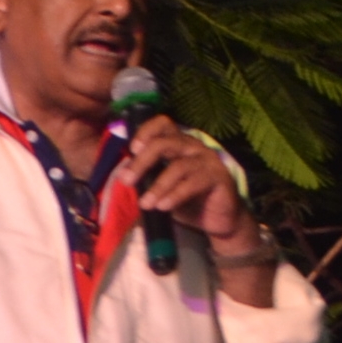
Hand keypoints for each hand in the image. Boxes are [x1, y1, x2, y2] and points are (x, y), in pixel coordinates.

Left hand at [115, 115, 251, 241]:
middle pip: (165, 143)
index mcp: (178, 144)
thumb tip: (122, 175)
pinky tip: (163, 206)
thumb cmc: (185, 199)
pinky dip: (176, 194)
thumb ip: (146, 178)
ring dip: (158, 186)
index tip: (132, 149)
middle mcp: (193, 147)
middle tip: (127, 181)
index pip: (163, 124)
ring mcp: (207, 160)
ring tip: (145, 204)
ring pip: (178, 166)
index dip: (146, 131)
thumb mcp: (161, 187)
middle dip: (142, 161)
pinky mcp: (219, 176)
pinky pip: (194, 182)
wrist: (215, 218)